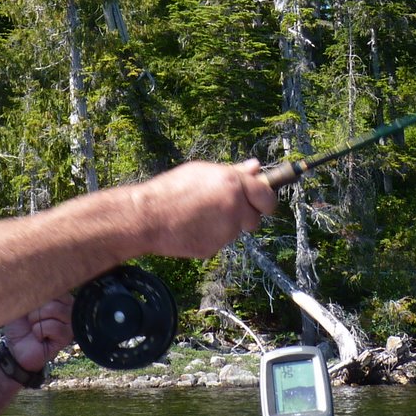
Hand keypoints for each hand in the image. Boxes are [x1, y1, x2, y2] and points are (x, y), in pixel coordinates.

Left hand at [3, 295, 73, 371]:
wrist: (14, 348)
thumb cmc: (20, 325)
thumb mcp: (23, 303)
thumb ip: (33, 290)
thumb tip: (37, 275)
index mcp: (61, 299)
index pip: (55, 288)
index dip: (39, 297)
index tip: (31, 307)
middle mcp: (69, 310)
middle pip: (55, 298)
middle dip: (36, 310)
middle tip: (31, 320)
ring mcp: (69, 324)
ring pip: (56, 310)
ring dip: (37, 320)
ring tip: (34, 328)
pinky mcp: (66, 338)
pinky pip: (55, 327)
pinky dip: (40, 331)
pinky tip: (39, 337)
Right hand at [133, 160, 277, 259]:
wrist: (148, 217)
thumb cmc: (172, 189)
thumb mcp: (203, 172)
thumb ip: (234, 172)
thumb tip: (256, 167)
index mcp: (233, 184)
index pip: (268, 197)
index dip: (265, 201)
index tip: (261, 202)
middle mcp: (235, 208)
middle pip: (255, 219)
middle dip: (245, 216)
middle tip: (225, 209)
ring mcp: (225, 231)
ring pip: (235, 231)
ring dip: (225, 225)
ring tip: (199, 215)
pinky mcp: (214, 248)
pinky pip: (219, 241)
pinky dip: (210, 236)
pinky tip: (192, 227)